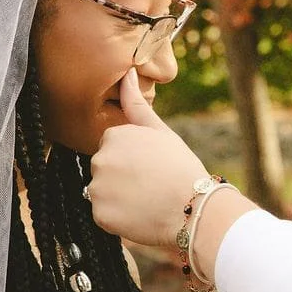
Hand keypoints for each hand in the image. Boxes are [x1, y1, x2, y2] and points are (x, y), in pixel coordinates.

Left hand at [88, 73, 212, 248]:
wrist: (193, 208)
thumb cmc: (181, 168)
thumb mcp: (160, 131)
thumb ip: (137, 104)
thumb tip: (127, 73)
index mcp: (113, 137)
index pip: (112, 148)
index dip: (132, 160)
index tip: (150, 167)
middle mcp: (100, 160)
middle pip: (104, 170)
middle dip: (121, 178)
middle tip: (149, 185)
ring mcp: (98, 188)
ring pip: (102, 193)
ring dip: (118, 199)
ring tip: (145, 201)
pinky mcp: (99, 214)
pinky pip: (103, 215)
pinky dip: (117, 218)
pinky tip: (139, 215)